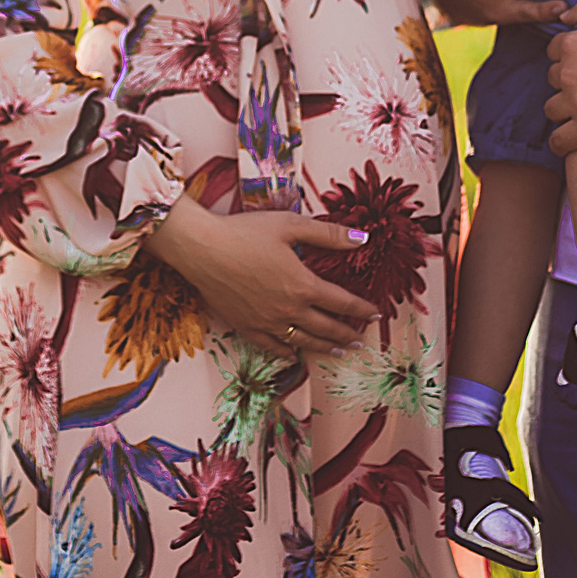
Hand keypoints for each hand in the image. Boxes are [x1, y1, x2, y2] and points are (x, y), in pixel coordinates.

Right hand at [146, 201, 377, 358]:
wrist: (202, 248)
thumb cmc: (245, 232)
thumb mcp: (290, 224)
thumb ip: (329, 235)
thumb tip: (362, 239)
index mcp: (302, 285)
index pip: (342, 302)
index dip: (361, 310)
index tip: (375, 314)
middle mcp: (288, 309)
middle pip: (326, 327)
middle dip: (347, 334)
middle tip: (360, 340)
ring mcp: (266, 322)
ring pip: (303, 341)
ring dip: (324, 347)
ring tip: (338, 351)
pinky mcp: (245, 327)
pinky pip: (271, 347)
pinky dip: (287, 352)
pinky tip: (294, 353)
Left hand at [545, 0, 576, 153]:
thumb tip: (563, 17)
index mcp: (574, 44)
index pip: (554, 52)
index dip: (570, 56)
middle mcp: (570, 74)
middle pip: (553, 80)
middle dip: (568, 81)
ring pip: (553, 109)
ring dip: (565, 109)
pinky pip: (560, 141)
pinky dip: (562, 142)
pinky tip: (573, 138)